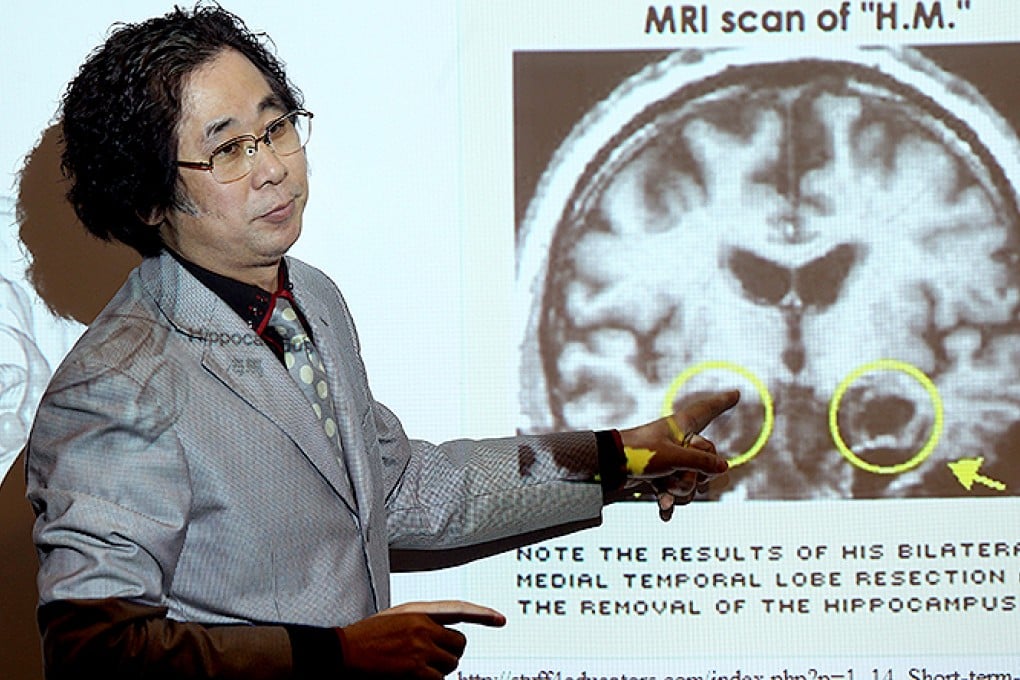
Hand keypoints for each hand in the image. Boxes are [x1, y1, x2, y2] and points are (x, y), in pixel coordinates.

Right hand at [338, 600, 504, 678]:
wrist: (343, 652)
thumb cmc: (365, 638)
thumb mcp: (395, 618)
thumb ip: (421, 622)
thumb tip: (442, 634)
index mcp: (418, 611)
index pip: (458, 609)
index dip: (482, 613)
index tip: (499, 618)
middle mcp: (423, 627)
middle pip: (459, 644)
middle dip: (450, 653)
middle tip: (429, 658)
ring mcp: (421, 649)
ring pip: (450, 664)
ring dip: (438, 670)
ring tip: (414, 667)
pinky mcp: (416, 670)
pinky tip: (411, 677)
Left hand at [618, 390, 738, 520]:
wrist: (609, 468)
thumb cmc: (639, 453)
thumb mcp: (674, 457)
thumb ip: (702, 462)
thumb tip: (724, 467)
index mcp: (682, 426)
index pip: (706, 410)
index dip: (721, 402)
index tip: (736, 393)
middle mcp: (679, 442)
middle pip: (706, 462)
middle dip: (693, 476)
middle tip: (675, 474)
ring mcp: (671, 460)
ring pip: (692, 482)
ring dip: (679, 490)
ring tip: (662, 485)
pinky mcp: (660, 476)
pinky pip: (674, 493)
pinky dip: (668, 502)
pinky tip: (663, 511)